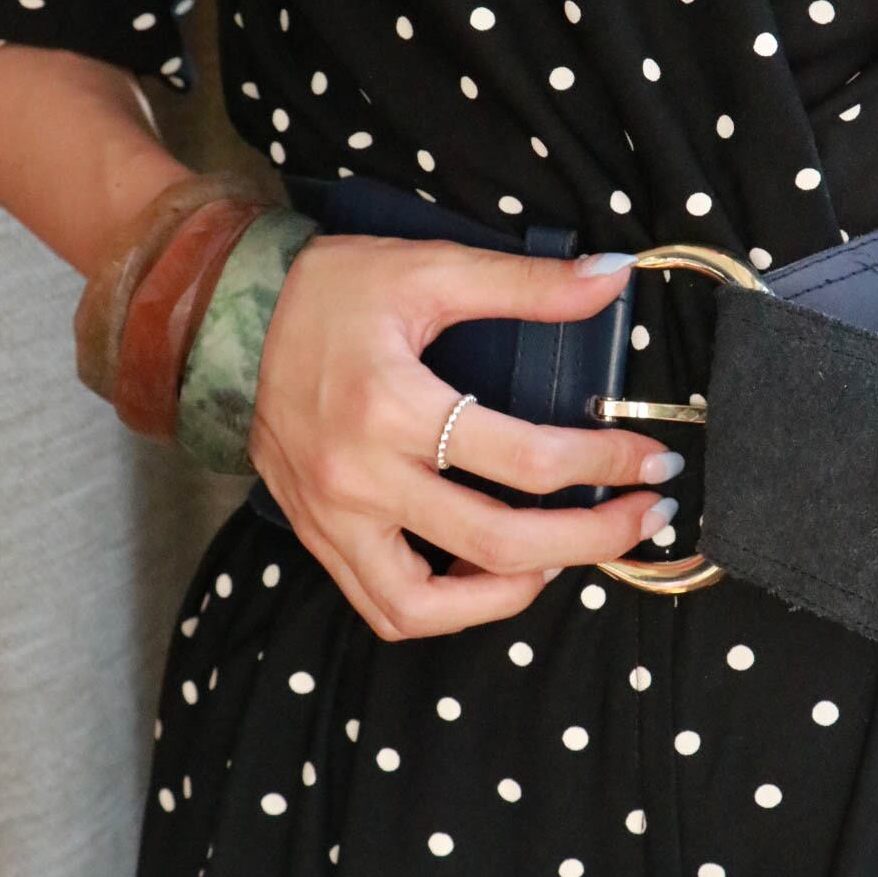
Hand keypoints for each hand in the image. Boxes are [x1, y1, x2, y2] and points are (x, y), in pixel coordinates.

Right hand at [246, 236, 681, 638]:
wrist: (227, 315)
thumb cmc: (329, 291)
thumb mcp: (430, 268)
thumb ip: (526, 284)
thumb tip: (613, 283)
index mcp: (392, 406)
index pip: (526, 461)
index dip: (605, 464)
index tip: (650, 457)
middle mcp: (360, 478)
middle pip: (498, 545)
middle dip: (590, 539)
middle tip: (642, 517)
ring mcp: (333, 519)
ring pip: (429, 605)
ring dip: (512, 593)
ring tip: (567, 557)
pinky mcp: (318, 536)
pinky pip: (386, 607)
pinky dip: (448, 608)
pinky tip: (493, 574)